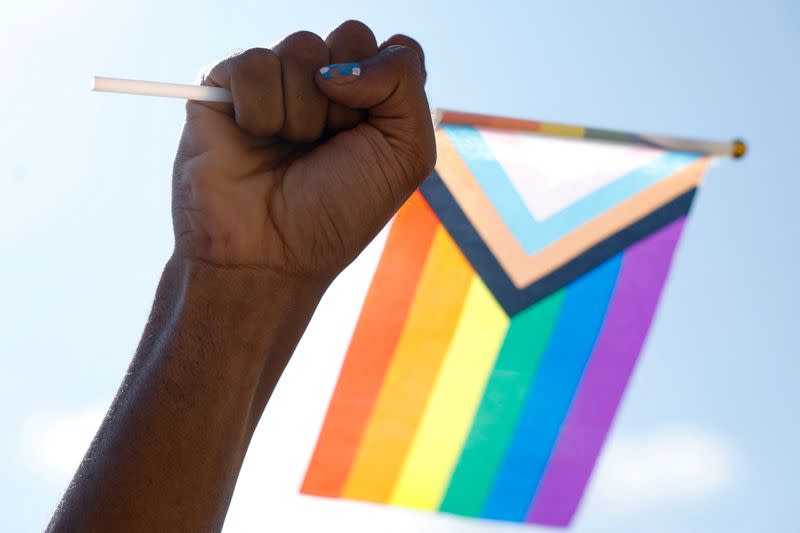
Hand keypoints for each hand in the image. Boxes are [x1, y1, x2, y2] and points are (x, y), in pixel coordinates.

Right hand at [172, 21, 434, 279]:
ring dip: (302, 114)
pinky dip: (260, 110)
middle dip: (346, 100)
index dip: (386, 86)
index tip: (368, 134)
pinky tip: (252, 139)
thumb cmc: (338, 211)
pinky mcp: (225, 85)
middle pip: (352, 36)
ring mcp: (276, 83)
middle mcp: (325, 85)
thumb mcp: (405, 154)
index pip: (394, 49)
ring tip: (287, 150)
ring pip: (303, 47)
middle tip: (326, 145)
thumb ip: (404, 82)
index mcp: (371, 99)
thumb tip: (338, 63)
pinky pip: (253, 63)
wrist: (269, 255)